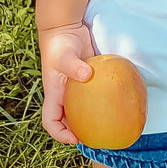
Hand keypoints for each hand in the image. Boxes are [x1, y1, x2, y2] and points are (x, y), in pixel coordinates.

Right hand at [37, 21, 96, 144]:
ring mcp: (75, 89)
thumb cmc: (60, 43)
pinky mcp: (87, 81)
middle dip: (78, 133)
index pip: (50, 121)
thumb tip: (87, 75)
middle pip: (67, 121)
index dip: (59, 134)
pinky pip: (93, 97)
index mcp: (54, 94)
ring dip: (90, 121)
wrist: (65, 28)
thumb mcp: (64, 55)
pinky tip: (116, 105)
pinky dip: (101, 104)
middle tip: (96, 139)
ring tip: (108, 127)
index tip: (75, 139)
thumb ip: (73, 66)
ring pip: (80, 111)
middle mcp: (63, 96)